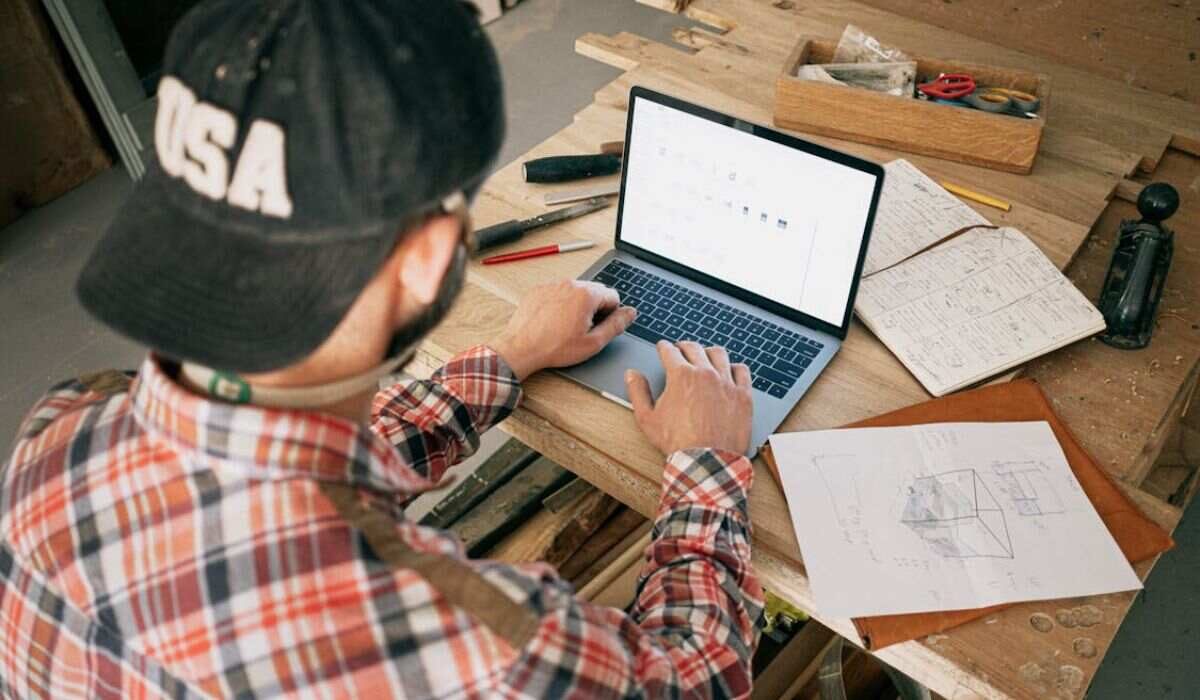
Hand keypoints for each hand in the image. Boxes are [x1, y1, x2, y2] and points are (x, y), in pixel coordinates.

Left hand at [491, 280, 636, 380]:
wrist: (521, 348)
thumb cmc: (554, 348)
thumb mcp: (593, 342)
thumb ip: (616, 325)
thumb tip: (630, 313)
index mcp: (586, 295)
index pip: (613, 296)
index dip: (611, 314)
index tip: (599, 326)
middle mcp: (570, 284)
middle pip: (595, 291)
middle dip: (594, 308)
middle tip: (583, 329)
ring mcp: (552, 285)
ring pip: (576, 291)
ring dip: (577, 305)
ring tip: (566, 326)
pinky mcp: (539, 290)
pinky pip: (558, 292)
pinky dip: (560, 304)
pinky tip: (553, 321)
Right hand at [625, 341, 752, 455]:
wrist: (706, 461)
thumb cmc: (677, 442)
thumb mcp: (647, 419)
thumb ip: (638, 392)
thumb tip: (632, 375)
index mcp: (680, 375)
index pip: (669, 350)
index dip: (663, 347)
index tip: (663, 348)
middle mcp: (705, 373)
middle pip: (694, 348)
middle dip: (684, 346)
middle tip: (681, 350)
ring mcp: (726, 382)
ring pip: (719, 354)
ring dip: (709, 352)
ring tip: (705, 356)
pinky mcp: (743, 395)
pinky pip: (742, 371)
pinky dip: (734, 368)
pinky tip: (730, 371)